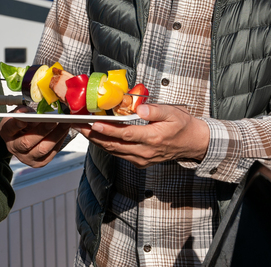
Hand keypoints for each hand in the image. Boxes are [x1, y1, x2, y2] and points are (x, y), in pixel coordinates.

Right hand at [0, 106, 71, 167]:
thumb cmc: (22, 123)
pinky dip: (59, 140)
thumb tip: (29, 112)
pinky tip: (65, 131)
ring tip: (65, 124)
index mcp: (6, 133)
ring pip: (42, 149)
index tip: (24, 118)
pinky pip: (51, 153)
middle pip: (27, 142)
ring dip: (56, 135)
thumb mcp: (19, 114)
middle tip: (54, 120)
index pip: (10, 128)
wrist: (23, 139)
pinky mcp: (39, 163)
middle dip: (42, 130)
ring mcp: (26, 158)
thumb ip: (24, 112)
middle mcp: (14, 148)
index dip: (16, 124)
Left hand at [78, 104, 209, 167]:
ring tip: (83, 130)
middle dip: (94, 135)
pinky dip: (107, 146)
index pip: (125, 135)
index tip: (93, 123)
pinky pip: (119, 154)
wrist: (192, 143)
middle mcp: (145, 152)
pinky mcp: (140, 161)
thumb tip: (139, 108)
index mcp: (153, 138)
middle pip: (114, 145)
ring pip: (114, 151)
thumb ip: (155, 110)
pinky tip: (98, 137)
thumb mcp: (173, 112)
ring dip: (97, 141)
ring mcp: (142, 159)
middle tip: (79, 126)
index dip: (108, 130)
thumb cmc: (182, 125)